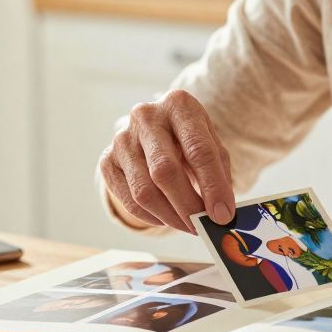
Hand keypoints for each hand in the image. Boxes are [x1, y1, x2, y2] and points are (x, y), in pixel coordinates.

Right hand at [99, 90, 235, 232]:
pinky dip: (151, 217)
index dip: (213, 186)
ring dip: (169, 217)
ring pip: (144, 191)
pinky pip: (129, 201)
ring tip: (188, 225)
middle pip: (165, 171)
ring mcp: (122, 138)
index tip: (222, 215)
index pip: (198, 150)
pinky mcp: (108, 160)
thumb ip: (219, 175)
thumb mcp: (211, 145)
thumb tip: (221, 214)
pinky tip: (167, 219)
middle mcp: (146, 116)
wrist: (156, 129)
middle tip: (202, 227)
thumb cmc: (189, 139)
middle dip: (187, 206)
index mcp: (178, 105)